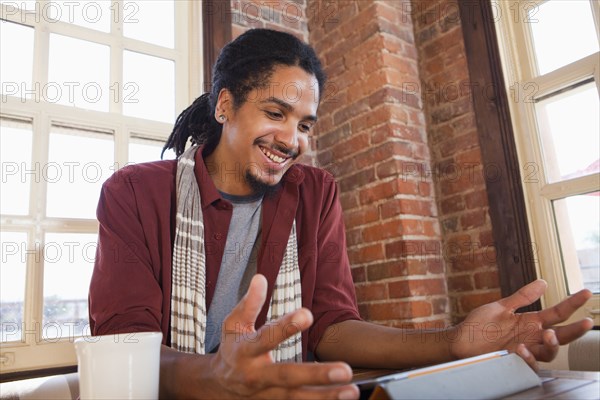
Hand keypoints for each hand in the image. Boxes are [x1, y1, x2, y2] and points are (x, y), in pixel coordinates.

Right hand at [210, 274, 358, 398]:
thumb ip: (249, 303)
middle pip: (287, 376)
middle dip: (316, 374)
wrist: (218, 386)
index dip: (285, 327)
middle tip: (345, 370)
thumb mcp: (234, 324)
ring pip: (297, 398)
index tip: (307, 314)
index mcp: (246, 351)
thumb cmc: (232, 348)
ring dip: (326, 396)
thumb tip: (261, 278)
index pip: (266, 338)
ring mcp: (266, 395)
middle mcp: (257, 376)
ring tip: (352, 391)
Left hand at [449, 279, 592, 369]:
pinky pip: (528, 364)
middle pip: (561, 335)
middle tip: (586, 322)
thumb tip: (543, 282)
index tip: (586, 293)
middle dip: (576, 330)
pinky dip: (528, 357)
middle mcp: (532, 337)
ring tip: (548, 334)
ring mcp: (525, 350)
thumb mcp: (501, 307)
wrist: (461, 340)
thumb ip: (522, 297)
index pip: (558, 313)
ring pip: (549, 352)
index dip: (572, 303)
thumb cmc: (480, 324)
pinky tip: (522, 348)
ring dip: (552, 344)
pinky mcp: (514, 361)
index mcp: (531, 322)